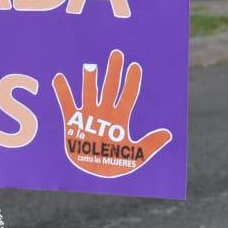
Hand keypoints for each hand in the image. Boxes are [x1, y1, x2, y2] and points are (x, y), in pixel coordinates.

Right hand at [53, 49, 172, 178]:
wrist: (92, 174)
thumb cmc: (114, 164)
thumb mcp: (135, 156)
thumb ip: (150, 145)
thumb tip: (168, 134)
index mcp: (120, 119)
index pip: (128, 96)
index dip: (132, 81)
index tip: (135, 66)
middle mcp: (104, 113)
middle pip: (110, 88)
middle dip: (114, 71)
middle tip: (117, 54)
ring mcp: (88, 115)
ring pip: (89, 92)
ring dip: (89, 80)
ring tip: (90, 67)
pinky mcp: (73, 122)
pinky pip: (66, 104)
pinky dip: (63, 92)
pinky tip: (59, 78)